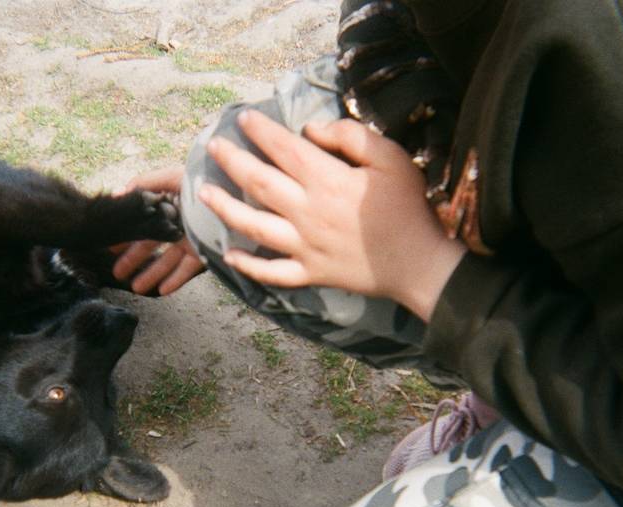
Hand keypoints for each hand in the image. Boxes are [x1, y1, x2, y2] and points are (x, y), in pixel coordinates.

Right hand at [111, 166, 204, 295]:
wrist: (235, 196)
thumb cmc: (203, 182)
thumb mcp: (170, 177)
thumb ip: (143, 184)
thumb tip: (116, 194)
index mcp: (167, 204)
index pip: (141, 223)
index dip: (126, 235)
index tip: (110, 248)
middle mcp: (176, 222)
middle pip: (151, 244)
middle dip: (133, 259)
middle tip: (117, 273)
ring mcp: (190, 238)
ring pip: (167, 260)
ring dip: (151, 274)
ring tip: (136, 288)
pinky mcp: (204, 251)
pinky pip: (188, 269)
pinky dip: (176, 280)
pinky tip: (162, 290)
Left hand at [199, 111, 465, 321]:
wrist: (419, 264)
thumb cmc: (408, 207)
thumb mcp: (391, 158)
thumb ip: (351, 137)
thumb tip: (311, 129)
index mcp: (326, 180)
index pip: (283, 149)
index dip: (260, 131)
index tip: (243, 118)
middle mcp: (306, 212)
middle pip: (258, 182)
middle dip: (232, 161)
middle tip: (212, 147)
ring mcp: (304, 246)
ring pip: (253, 226)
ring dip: (225, 208)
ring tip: (203, 194)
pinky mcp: (309, 273)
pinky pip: (271, 272)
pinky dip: (247, 265)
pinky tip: (228, 255)